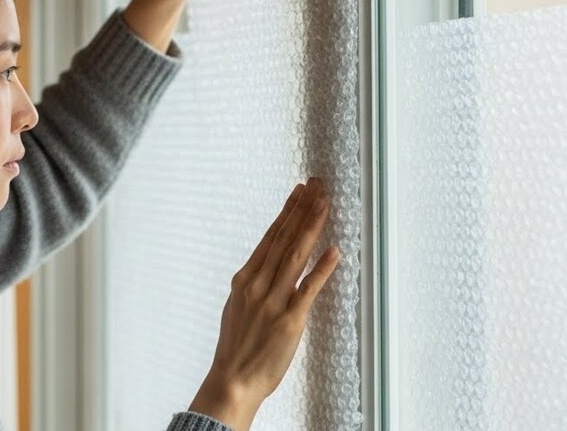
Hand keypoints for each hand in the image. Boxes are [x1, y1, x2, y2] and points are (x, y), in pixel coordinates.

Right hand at [188, 177, 339, 430]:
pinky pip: (309, 289)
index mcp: (245, 279)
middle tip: (317, 184)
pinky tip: (334, 251)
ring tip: (324, 203)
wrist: (232, 381)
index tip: (299, 191)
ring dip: (311, 227)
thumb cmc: (236, 348)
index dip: (287, 212)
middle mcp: (258, 285)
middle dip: (302, 209)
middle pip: (284, 239)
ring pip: (295, 255)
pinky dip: (322, 269)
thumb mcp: (238, 307)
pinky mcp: (289, 320)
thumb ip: (254, 285)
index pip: (270, 237)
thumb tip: (266, 268)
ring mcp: (273, 301)